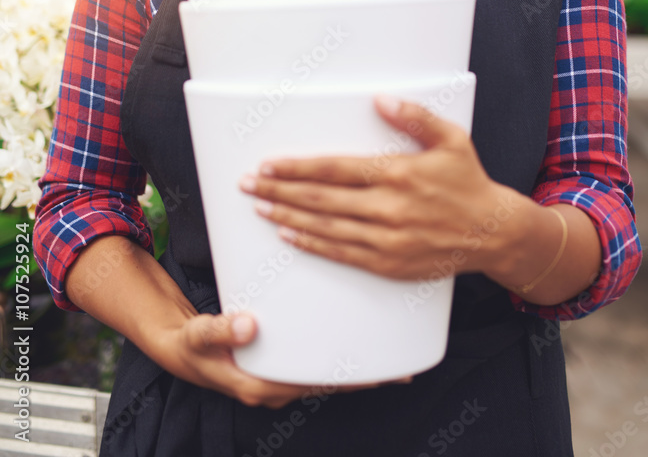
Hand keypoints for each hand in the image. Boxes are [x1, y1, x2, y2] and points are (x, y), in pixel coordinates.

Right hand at [155, 311, 411, 407]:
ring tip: (390, 355)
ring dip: (352, 369)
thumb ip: (219, 330)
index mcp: (259, 385)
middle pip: (326, 384)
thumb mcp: (198, 337)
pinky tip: (353, 345)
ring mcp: (277, 379)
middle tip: (402, 368)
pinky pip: (312, 364)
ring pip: (322, 377)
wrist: (181, 350)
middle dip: (362, 378)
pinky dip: (334, 357)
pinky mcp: (278, 366)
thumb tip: (249, 325)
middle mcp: (274, 388)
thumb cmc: (191, 344)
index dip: (347, 381)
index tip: (379, 374)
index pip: (313, 385)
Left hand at [238, 96, 520, 281]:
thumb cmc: (468, 181)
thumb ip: (414, 116)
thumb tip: (379, 99)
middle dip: (279, 190)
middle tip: (249, 184)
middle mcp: (388, 207)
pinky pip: (341, 253)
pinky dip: (312, 244)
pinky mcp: (389, 263)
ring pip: (325, 227)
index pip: (334, 168)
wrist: (493, 232)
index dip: (297, 167)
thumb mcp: (449, 138)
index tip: (269, 164)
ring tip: (260, 207)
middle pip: (320, 198)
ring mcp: (387, 239)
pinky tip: (290, 235)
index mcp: (397, 173)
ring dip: (288, 216)